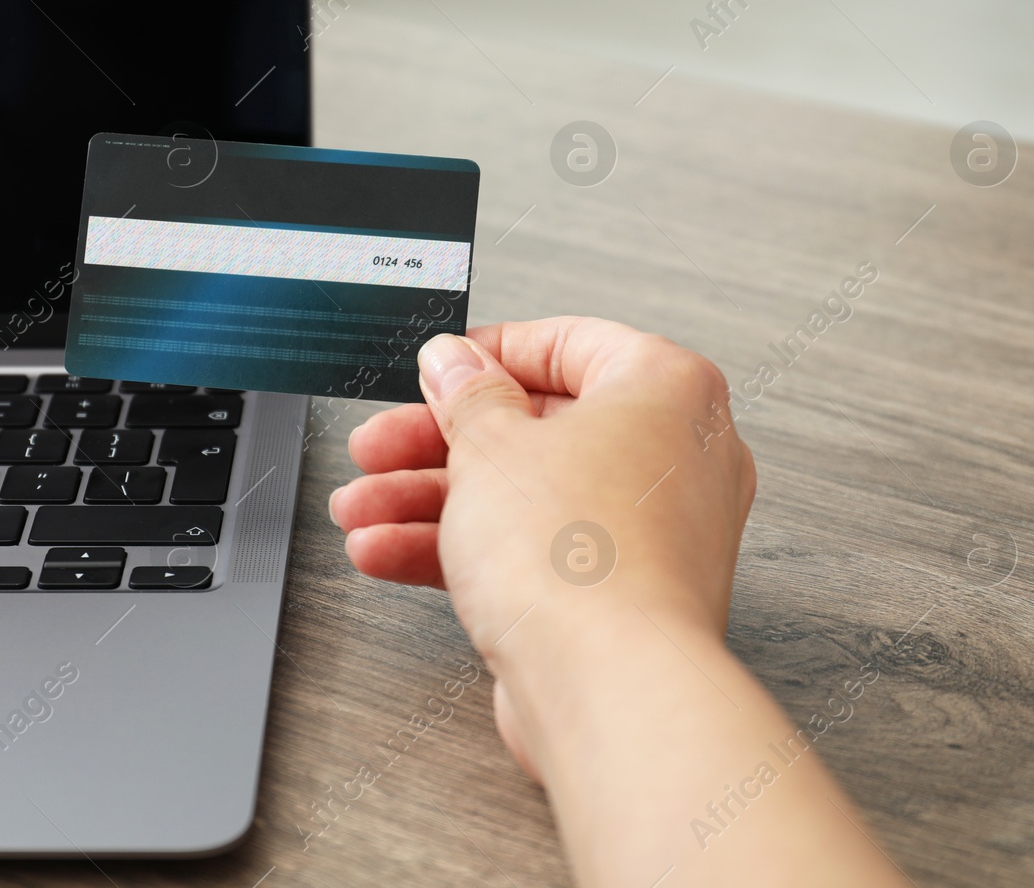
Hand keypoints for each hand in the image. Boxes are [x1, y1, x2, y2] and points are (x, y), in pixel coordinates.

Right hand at [331, 317, 756, 776]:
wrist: (609, 688)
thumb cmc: (580, 559)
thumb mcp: (490, 445)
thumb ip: (466, 394)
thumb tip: (455, 361)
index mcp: (665, 390)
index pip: (570, 345)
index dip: (488, 354)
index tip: (438, 370)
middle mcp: (671, 456)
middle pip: (535, 427)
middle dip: (435, 441)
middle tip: (378, 445)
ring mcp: (648, 532)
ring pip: (525, 496)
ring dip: (430, 500)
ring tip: (361, 509)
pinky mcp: (618, 596)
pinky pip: (534, 553)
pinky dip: (463, 550)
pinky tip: (388, 552)